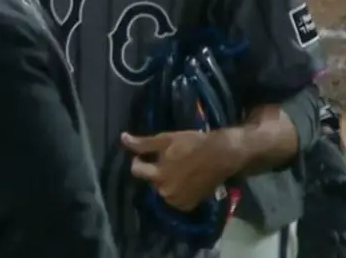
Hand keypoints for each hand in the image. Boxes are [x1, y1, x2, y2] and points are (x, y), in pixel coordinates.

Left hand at [121, 130, 244, 211]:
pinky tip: (186, 179)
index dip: (140, 160)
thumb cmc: (193, 144)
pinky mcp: (189, 205)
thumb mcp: (166, 139)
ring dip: (166, 181)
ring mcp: (178, 201)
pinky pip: (175, 198)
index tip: (148, 154)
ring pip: (163, 189)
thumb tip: (122, 138)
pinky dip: (177, 190)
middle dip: (155, 170)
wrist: (222, 155)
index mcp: (158, 176)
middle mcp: (165, 192)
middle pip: (151, 180)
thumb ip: (143, 143)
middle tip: (170, 159)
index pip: (136, 170)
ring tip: (179, 169)